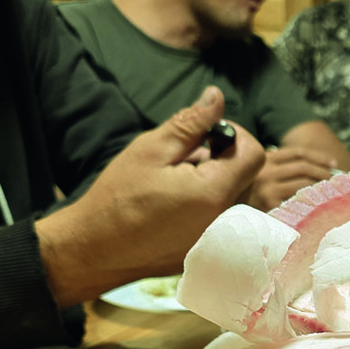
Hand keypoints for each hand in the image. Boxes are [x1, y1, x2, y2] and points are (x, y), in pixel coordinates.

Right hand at [37, 86, 264, 306]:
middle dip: (221, 157)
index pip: (254, 154)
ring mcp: (218, 240)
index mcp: (214, 193)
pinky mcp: (209, 250)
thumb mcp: (151, 150)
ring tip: (176, 182)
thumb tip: (217, 97)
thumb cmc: (118, 198)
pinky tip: (176, 205)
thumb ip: (190, 123)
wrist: (96, 251)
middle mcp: (225, 220)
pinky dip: (207, 203)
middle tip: (182, 159)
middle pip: (246, 175)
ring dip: (214, 180)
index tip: (207, 135)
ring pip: (235, 195)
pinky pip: (222, 218)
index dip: (235, 136)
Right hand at [244, 145, 337, 210]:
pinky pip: (298, 201)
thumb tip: (310, 169)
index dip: (319, 156)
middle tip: (336, 181)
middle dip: (324, 172)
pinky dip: (311, 202)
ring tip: (331, 193)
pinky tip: (319, 206)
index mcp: (263, 159)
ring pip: (304, 183)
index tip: (334, 163)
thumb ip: (275, 168)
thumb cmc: (242, 196)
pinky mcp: (270, 205)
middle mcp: (265, 170)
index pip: (297, 152)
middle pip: (303, 167)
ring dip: (321, 187)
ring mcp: (267, 188)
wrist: (222, 212)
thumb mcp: (254, 174)